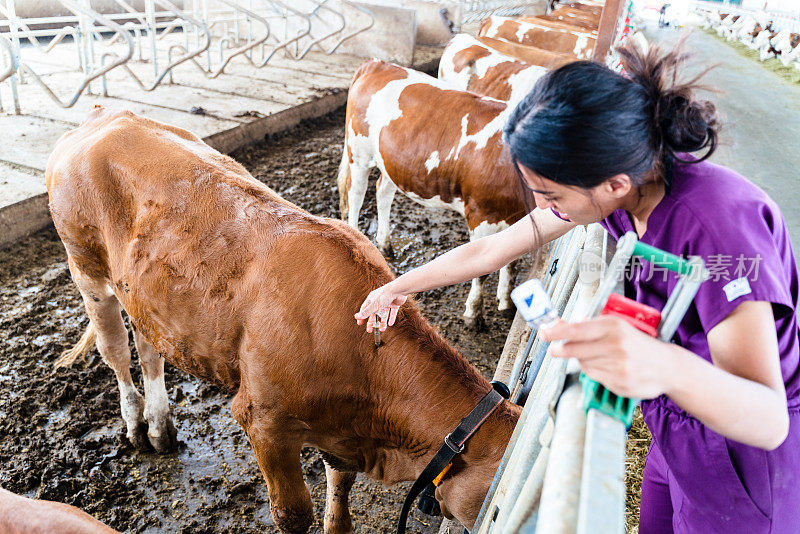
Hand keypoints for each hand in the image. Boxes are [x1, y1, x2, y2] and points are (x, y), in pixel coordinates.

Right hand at [354, 283, 408, 332]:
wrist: (399, 289)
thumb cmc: (385, 294)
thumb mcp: (374, 305)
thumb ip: (366, 312)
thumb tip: (356, 317)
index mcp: (372, 299)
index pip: (365, 309)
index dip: (362, 316)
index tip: (360, 323)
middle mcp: (379, 301)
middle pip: (374, 314)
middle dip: (372, 322)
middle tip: (370, 330)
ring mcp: (387, 303)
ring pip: (383, 315)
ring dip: (382, 323)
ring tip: (382, 330)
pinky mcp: (394, 304)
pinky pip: (392, 313)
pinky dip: (391, 319)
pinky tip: (390, 324)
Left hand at [539, 315, 676, 398]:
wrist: (668, 366)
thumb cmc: (638, 343)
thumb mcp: (617, 327)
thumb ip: (589, 326)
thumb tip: (559, 324)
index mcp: (614, 327)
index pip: (577, 330)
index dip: (556, 332)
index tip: (543, 333)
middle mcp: (616, 346)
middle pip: (575, 349)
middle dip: (560, 349)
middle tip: (555, 348)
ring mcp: (618, 366)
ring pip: (583, 364)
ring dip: (581, 360)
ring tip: (595, 355)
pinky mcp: (619, 383)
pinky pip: (594, 377)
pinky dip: (594, 371)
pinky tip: (606, 366)